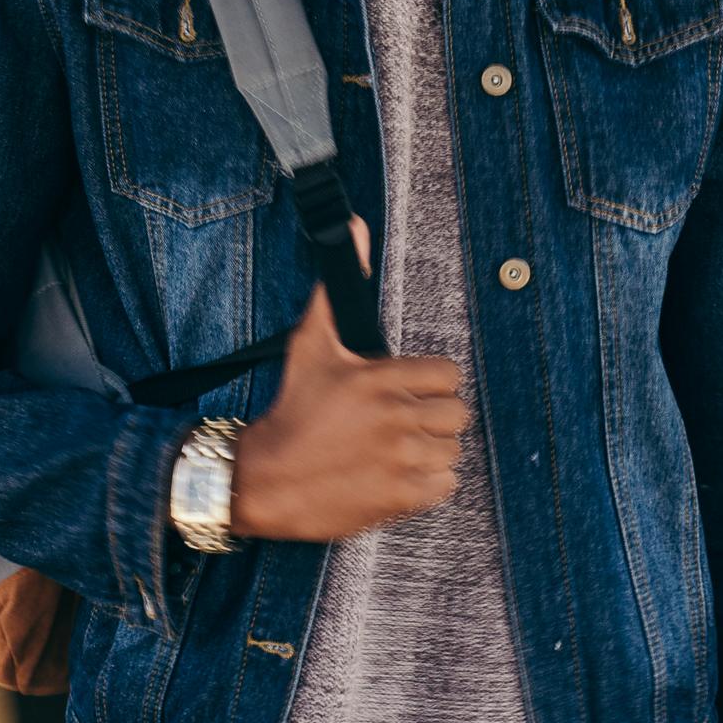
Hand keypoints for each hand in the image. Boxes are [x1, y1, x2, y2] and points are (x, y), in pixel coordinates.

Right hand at [229, 222, 466, 542]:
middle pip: (457, 414)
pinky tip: (398, 474)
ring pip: (452, 450)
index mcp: (382, 379)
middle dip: (433, 417)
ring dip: (431, 450)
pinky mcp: (400, 497)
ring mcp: (401, 460)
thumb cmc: (292, 407)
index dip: (430, 384)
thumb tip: (355, 224)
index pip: (449, 376)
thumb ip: (337, 288)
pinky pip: (445, 485)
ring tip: (398, 450)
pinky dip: (427, 483)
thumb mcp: (310, 343)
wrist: (265, 478)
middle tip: (404, 422)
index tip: (409, 392)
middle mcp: (397, 418)